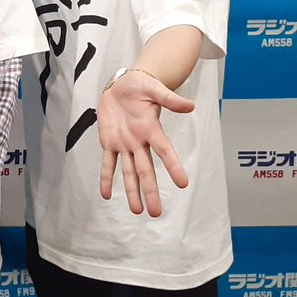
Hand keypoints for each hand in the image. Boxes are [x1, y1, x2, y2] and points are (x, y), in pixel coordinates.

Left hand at [97, 71, 194, 216]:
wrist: (122, 84)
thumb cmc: (142, 86)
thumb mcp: (155, 89)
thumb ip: (170, 99)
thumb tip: (191, 106)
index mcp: (152, 129)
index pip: (165, 151)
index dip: (173, 166)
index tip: (183, 184)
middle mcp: (140, 141)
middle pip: (146, 170)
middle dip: (150, 191)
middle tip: (155, 212)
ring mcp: (125, 144)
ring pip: (129, 172)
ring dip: (132, 191)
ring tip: (137, 210)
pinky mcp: (109, 141)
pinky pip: (108, 162)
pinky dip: (106, 178)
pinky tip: (106, 195)